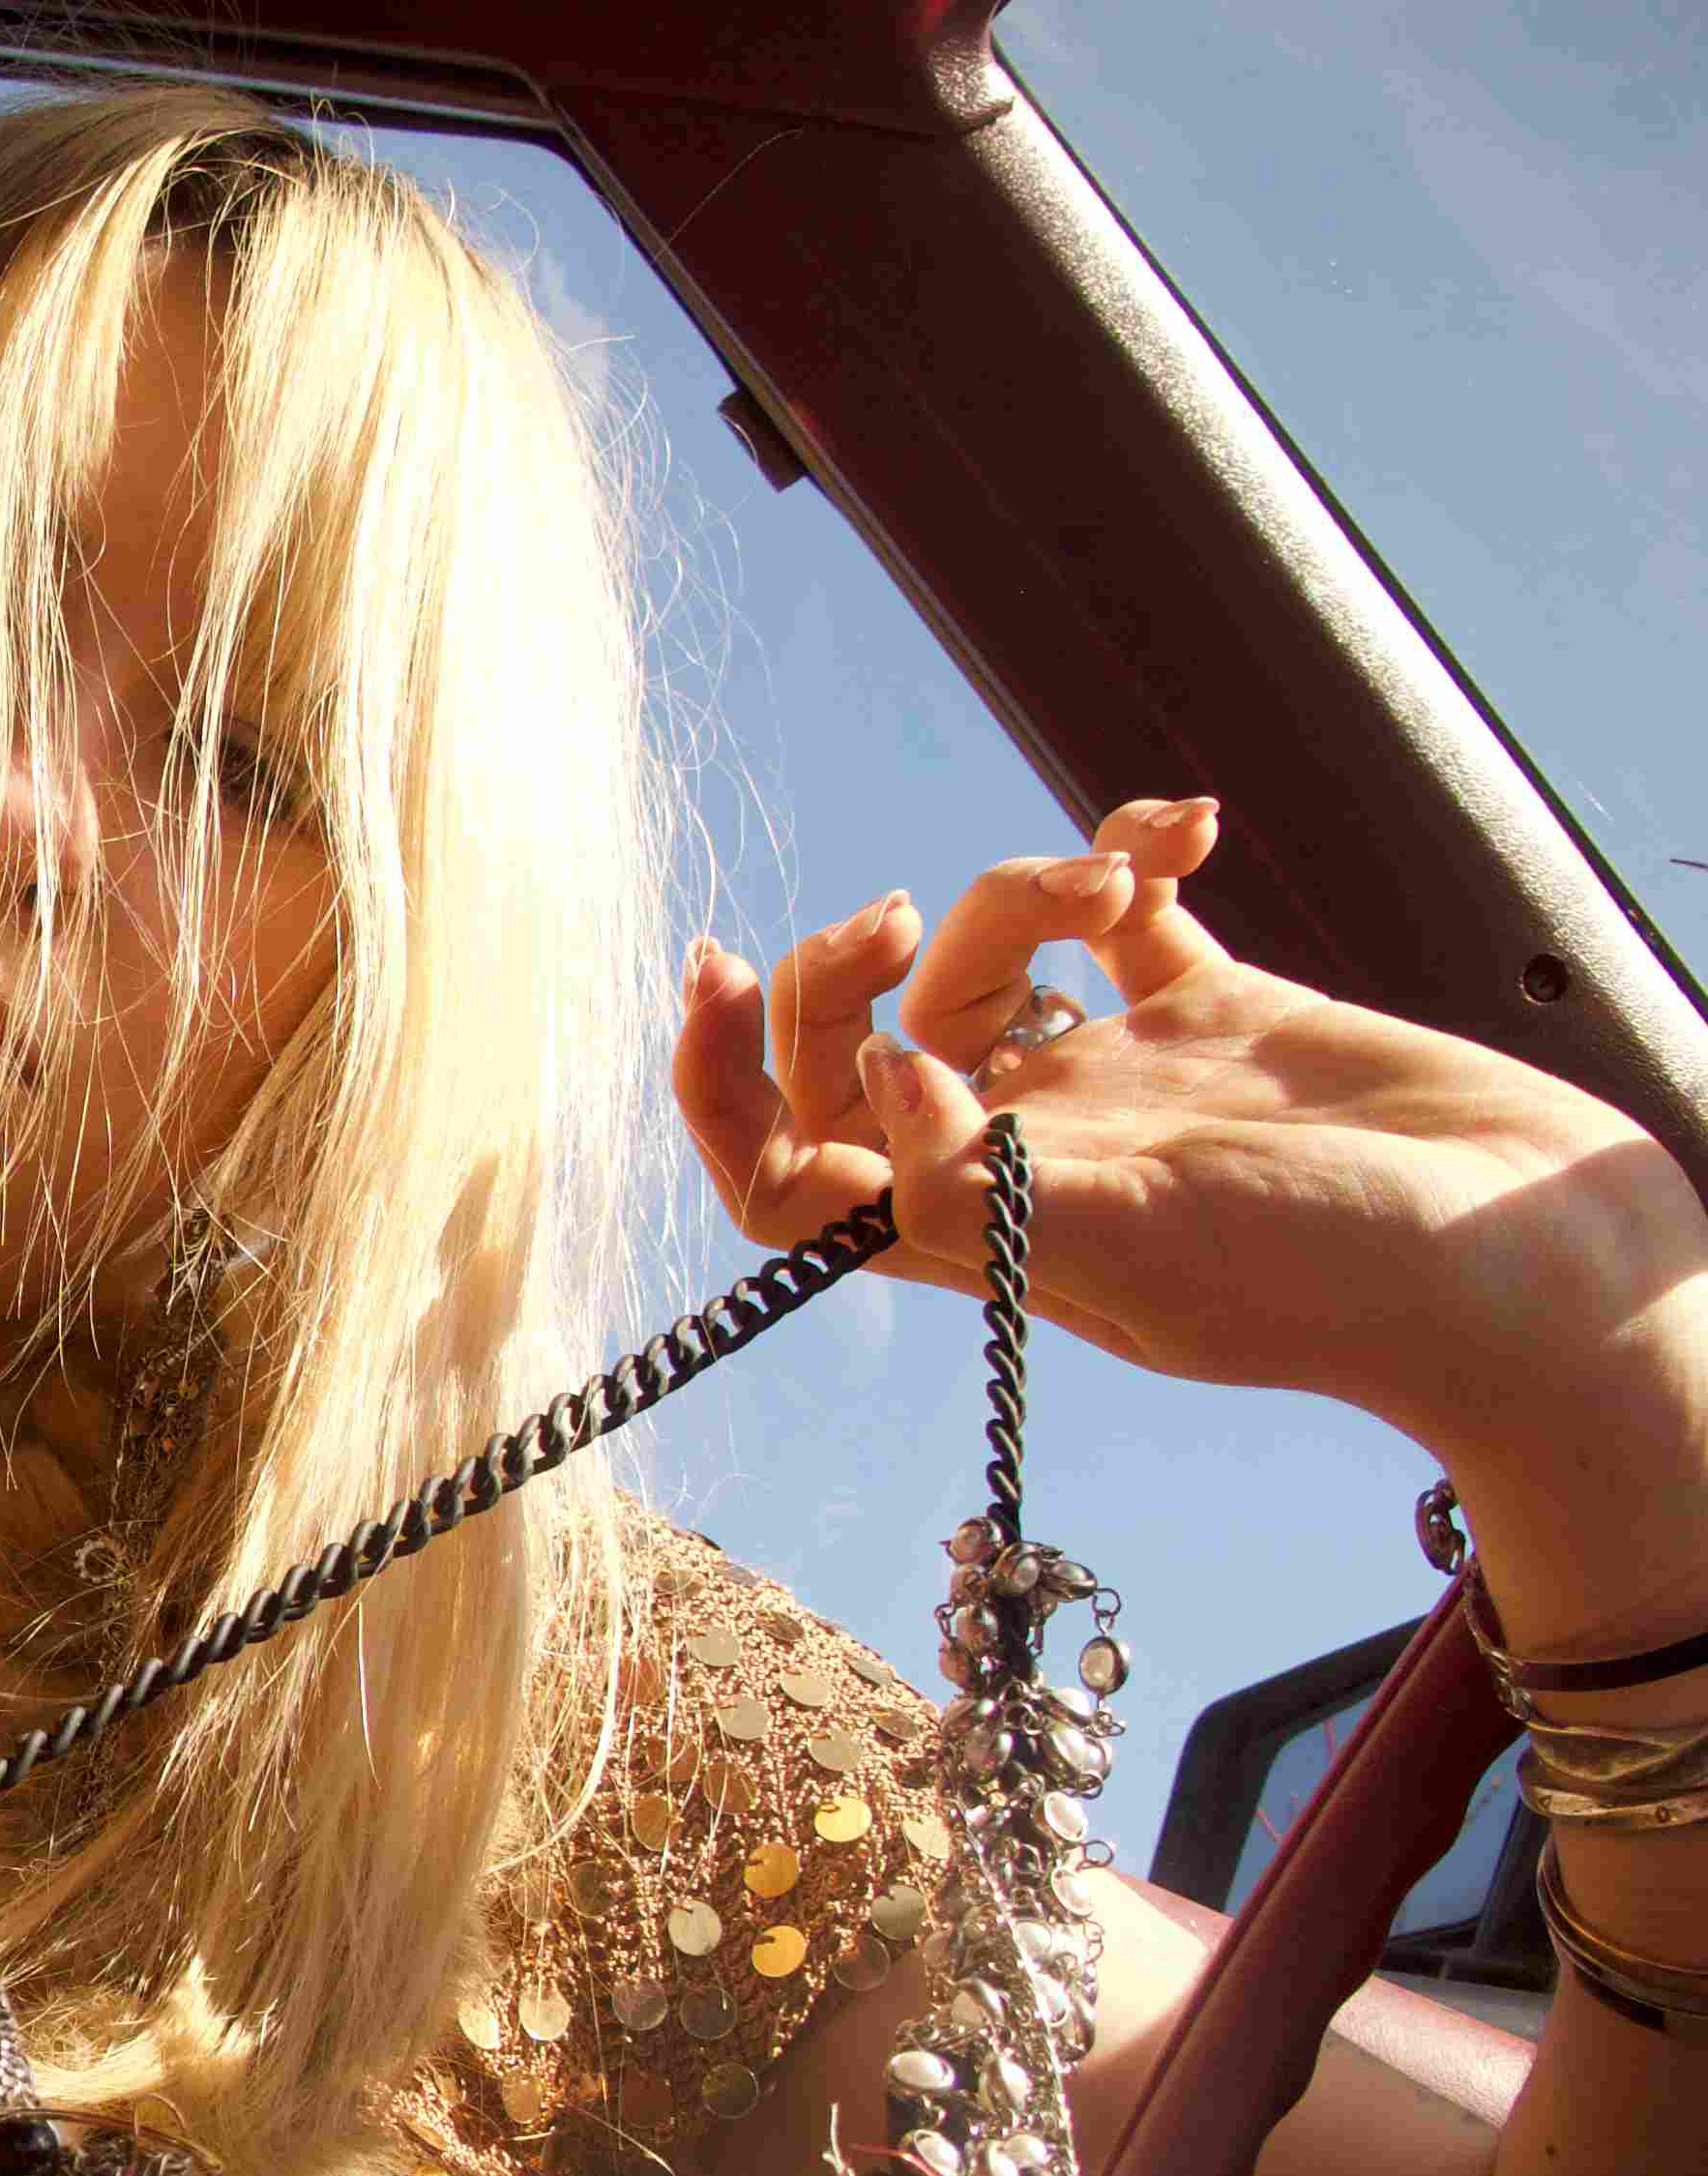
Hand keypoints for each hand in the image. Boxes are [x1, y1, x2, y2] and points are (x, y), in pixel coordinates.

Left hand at [669, 797, 1707, 1478]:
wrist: (1524, 1257)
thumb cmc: (1334, 1280)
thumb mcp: (1133, 1247)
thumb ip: (978, 1180)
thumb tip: (880, 1082)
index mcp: (970, 1227)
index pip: (781, 1170)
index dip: (719, 1084)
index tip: (720, 971)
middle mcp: (1020, 1154)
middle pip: (860, 1043)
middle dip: (851, 961)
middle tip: (906, 915)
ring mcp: (1112, 1085)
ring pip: (986, 957)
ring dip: (1022, 889)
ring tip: (1109, 885)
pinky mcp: (1211, 1016)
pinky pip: (1129, 914)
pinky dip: (1132, 853)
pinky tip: (1186, 826)